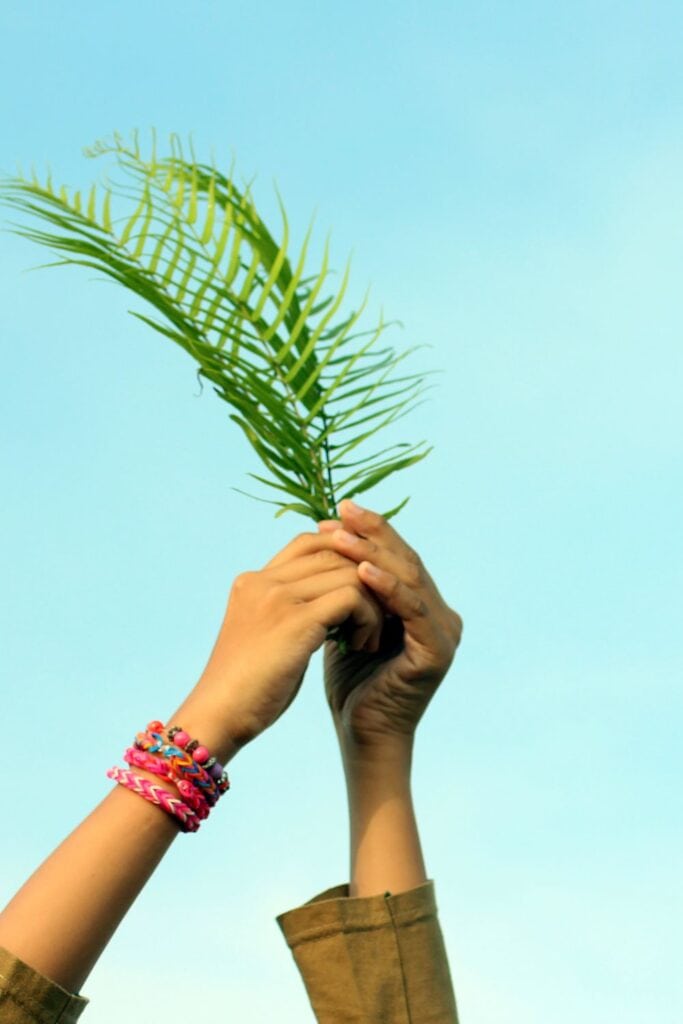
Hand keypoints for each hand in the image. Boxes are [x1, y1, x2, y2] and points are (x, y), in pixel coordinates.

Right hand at [186, 531, 382, 756]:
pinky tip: (361, 645)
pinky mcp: (296, 620)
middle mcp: (262, 581)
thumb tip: (329, 607)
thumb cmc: (246, 689)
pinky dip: (368, 618)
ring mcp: (277, 597)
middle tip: (375, 615)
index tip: (364, 586)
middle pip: (333, 550)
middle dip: (365, 579)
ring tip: (367, 637)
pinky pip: (352, 596)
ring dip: (371, 603)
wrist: (220, 717)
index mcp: (252, 582)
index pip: (308, 542)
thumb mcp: (266, 638)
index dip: (342, 556)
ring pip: (349, 572)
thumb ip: (289, 613)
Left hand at [319, 501, 462, 752]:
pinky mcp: (439, 650)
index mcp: (423, 607)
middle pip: (406, 560)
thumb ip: (351, 588)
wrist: (361, 736)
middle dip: (372, 533)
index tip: (334, 512)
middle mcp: (441, 614)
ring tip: (341, 535)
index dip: (369, 532)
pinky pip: (411, 610)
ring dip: (373, 554)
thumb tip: (327, 541)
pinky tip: (361, 571)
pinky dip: (387, 588)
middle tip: (341, 509)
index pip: (397, 557)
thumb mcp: (348, 624)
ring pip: (409, 578)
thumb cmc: (350, 684)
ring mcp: (445, 631)